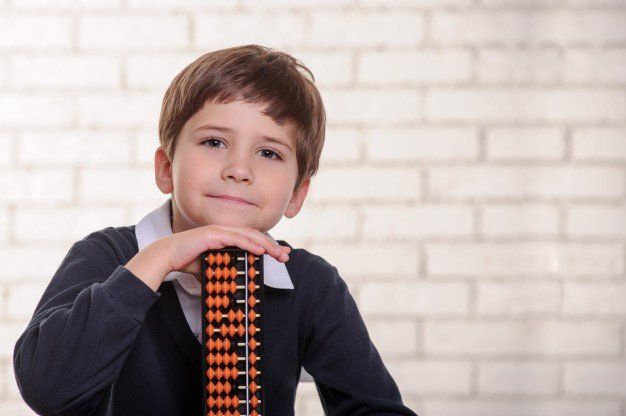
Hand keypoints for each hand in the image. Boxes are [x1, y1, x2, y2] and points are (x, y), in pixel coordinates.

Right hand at [166, 224, 291, 281]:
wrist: (167, 256)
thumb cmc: (186, 260)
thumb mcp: (210, 266)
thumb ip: (222, 270)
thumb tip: (230, 282)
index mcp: (225, 236)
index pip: (251, 238)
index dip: (267, 245)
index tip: (279, 254)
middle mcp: (224, 231)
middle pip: (255, 235)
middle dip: (272, 245)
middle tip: (285, 255)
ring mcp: (219, 231)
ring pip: (249, 236)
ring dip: (265, 245)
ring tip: (278, 254)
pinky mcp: (213, 235)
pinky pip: (236, 239)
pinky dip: (250, 244)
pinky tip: (260, 251)